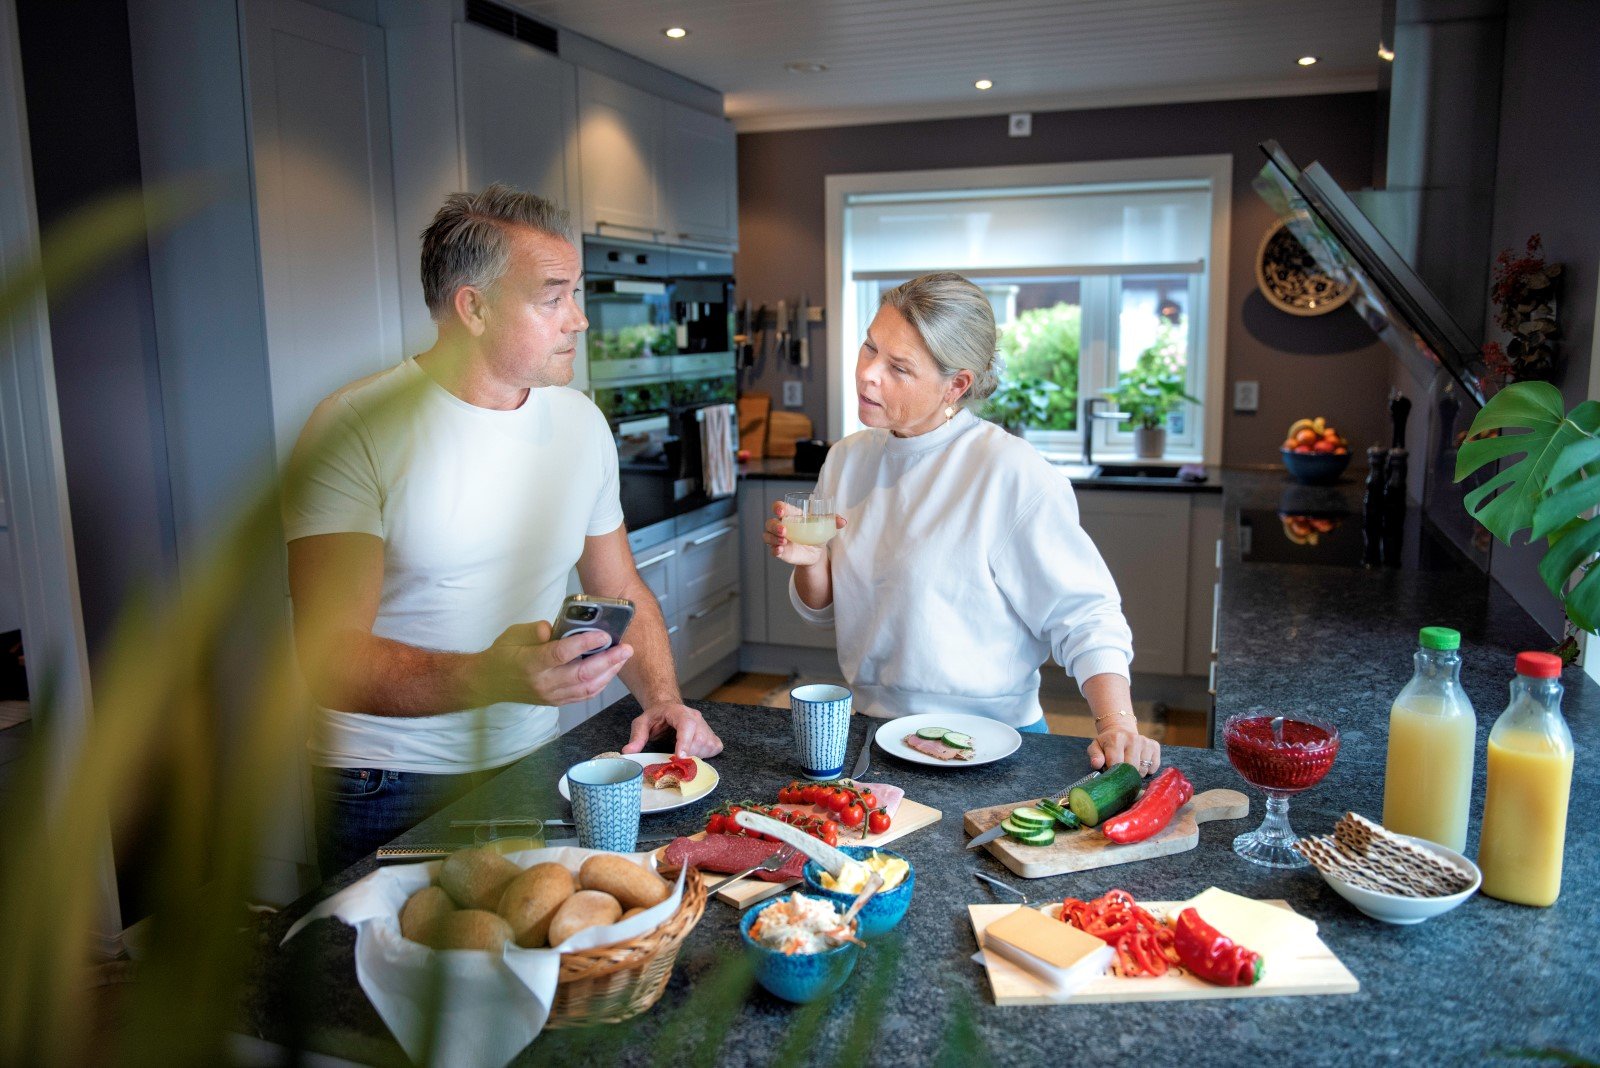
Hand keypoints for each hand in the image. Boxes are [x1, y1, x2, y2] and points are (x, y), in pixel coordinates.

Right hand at [472, 620, 632, 706]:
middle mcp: (543, 682)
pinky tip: (610, 671)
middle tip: (626, 648)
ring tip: (622, 657)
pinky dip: (600, 684)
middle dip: (609, 661)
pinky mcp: (556, 702)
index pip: (562, 653)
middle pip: (582, 674)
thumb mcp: (513, 634)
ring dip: (609, 673)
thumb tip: (556, 628)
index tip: (603, 634)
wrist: (488, 683)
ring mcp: (550, 695)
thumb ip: (535, 630)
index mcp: (531, 663)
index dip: (585, 643)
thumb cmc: (502, 655)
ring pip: (587, 688)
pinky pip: (584, 696)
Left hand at [622, 702, 723, 757]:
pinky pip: (715, 747)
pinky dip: (706, 755)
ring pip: (708, 745)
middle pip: (699, 738)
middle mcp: (696, 717)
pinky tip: (694, 754)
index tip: (680, 757)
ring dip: (695, 756)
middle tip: (674, 760)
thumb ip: (636, 737)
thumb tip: (628, 751)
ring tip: (682, 755)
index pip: (687, 724)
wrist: (667, 708)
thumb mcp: (641, 723)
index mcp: (679, 712)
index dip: (685, 741)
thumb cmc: (656, 717)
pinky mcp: (711, 734)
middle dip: (687, 754)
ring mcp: (706, 725)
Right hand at [763, 501, 845, 567]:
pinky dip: (775, 549)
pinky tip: (780, 550)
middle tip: (784, 530)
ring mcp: (779, 539)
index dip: (778, 507)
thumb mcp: (825, 526)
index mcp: (791, 515)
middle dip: (775, 526)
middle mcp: (782, 525)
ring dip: (773, 538)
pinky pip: (772, 549)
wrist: (816, 553)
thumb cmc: (817, 533)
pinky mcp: (780, 551)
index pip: (779, 507)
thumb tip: (842, 521)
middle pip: (771, 522)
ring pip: (767, 535)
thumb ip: (833, 521)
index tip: (781, 510)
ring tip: (784, 541)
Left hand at [1088, 728, 1160, 775]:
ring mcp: (1145, 742)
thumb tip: (1096, 764)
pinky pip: (1154, 766)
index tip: (1111, 772)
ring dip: (1137, 774)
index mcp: (1116, 738)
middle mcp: (1133, 738)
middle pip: (1132, 767)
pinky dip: (1148, 770)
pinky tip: (1140, 765)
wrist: (1121, 730)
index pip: (1116, 763)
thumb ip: (1094, 756)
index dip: (1113, 772)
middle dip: (1125, 774)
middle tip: (1121, 772)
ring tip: (1129, 768)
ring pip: (1143, 769)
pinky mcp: (1154, 746)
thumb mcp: (1096, 747)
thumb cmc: (1107, 743)